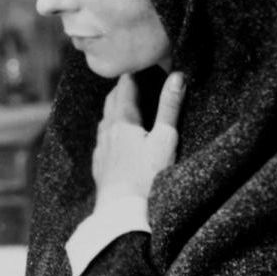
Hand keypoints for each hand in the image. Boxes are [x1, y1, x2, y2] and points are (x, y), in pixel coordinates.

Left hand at [91, 71, 184, 204]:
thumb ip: (169, 107)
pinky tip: (113, 139)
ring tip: (123, 105)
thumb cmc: (147, 176)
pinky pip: (101, 142)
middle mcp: (107, 131)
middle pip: (111, 102)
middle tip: (131, 80)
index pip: (124, 88)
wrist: (122, 211)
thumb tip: (177, 76)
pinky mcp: (99, 166)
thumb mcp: (165, 139)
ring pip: (104, 121)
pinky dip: (109, 132)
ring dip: (113, 110)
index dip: (132, 74)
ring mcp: (101, 150)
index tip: (138, 64)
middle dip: (121, 89)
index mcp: (122, 121)